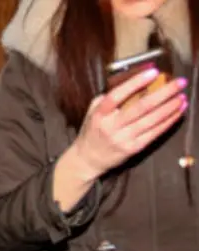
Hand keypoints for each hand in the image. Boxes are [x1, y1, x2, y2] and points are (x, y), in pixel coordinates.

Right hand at [70, 67, 186, 179]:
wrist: (88, 159)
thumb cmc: (93, 131)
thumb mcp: (93, 111)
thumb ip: (108, 97)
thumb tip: (134, 81)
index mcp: (100, 114)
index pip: (117, 95)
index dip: (136, 83)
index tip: (154, 72)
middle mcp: (111, 126)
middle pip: (141, 107)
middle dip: (164, 93)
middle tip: (179, 83)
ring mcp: (122, 138)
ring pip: (151, 120)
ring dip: (170, 107)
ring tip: (182, 96)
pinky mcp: (133, 148)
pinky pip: (154, 133)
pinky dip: (168, 121)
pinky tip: (177, 112)